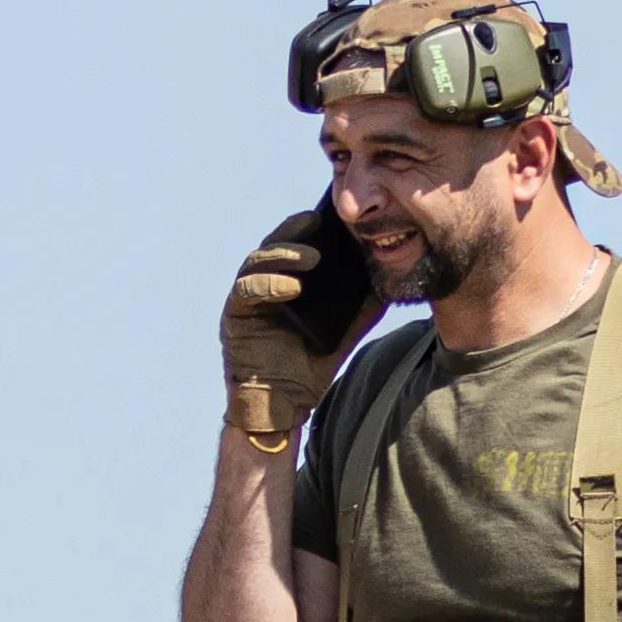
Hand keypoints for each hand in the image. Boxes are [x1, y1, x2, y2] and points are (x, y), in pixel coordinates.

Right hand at [218, 208, 380, 450]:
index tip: (330, 216)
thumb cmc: (310, 365)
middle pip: (273, 246)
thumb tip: (388, 279)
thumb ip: (362, 305)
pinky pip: (246, 292)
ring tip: (311, 257)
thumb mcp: (344, 329)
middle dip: (294, 232)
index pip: (294, 244)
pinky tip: (292, 287)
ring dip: (282, 255)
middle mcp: (262, 285)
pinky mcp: (233, 317)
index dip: (308, 227)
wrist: (284, 405)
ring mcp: (246, 300)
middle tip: (316, 222)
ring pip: (256, 263)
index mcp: (286, 282)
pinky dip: (268, 285)